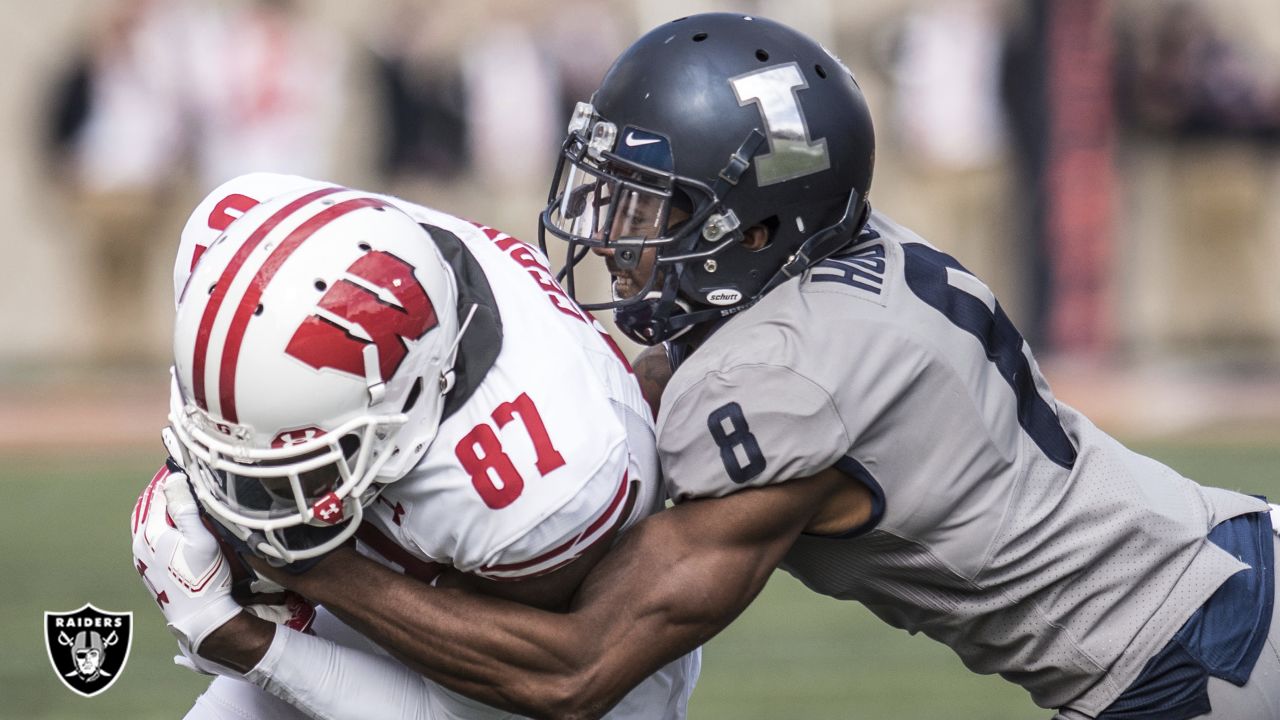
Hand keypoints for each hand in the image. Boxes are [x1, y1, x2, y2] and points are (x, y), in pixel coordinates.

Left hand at [131, 466, 244, 674]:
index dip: (169, 477)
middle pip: (145, 508)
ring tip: (173, 497)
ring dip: (157, 508)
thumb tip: (172, 478)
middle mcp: (139, 545)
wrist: (199, 617)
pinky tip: (171, 526)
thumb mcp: (200, 538)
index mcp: (150, 533)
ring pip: (144, 523)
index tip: (180, 463)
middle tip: (175, 475)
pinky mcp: (147, 571)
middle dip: (160, 490)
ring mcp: (141, 559)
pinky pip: (147, 539)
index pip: (157, 494)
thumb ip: (184, 507)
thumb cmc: (204, 577)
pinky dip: (157, 525)